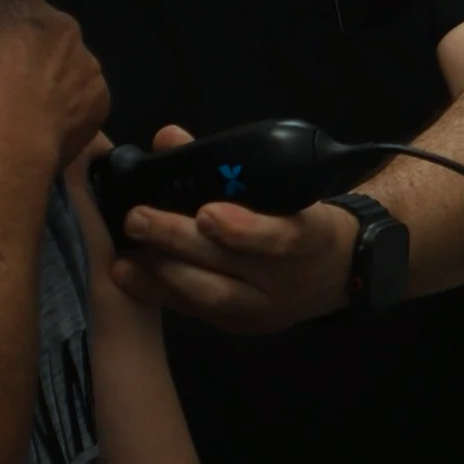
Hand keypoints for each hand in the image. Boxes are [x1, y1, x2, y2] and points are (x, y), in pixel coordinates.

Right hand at [0, 0, 109, 175]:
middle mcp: (60, 20)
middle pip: (45, 29)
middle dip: (27, 49)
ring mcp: (85, 59)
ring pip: (66, 65)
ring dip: (49, 80)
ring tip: (19, 112)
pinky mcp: (99, 96)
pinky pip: (82, 100)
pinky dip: (66, 111)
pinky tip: (41, 129)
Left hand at [110, 127, 360, 332]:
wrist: (337, 271)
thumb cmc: (304, 213)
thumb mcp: (285, 184)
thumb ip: (228, 165)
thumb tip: (168, 138)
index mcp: (311, 235)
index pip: (281, 237)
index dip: (244, 229)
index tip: (207, 213)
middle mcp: (288, 279)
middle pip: (232, 266)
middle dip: (180, 242)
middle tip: (138, 218)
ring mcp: (264, 309)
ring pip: (210, 297)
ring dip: (162, 272)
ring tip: (126, 252)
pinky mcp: (240, 326)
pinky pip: (197, 311)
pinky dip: (159, 292)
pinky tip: (128, 275)